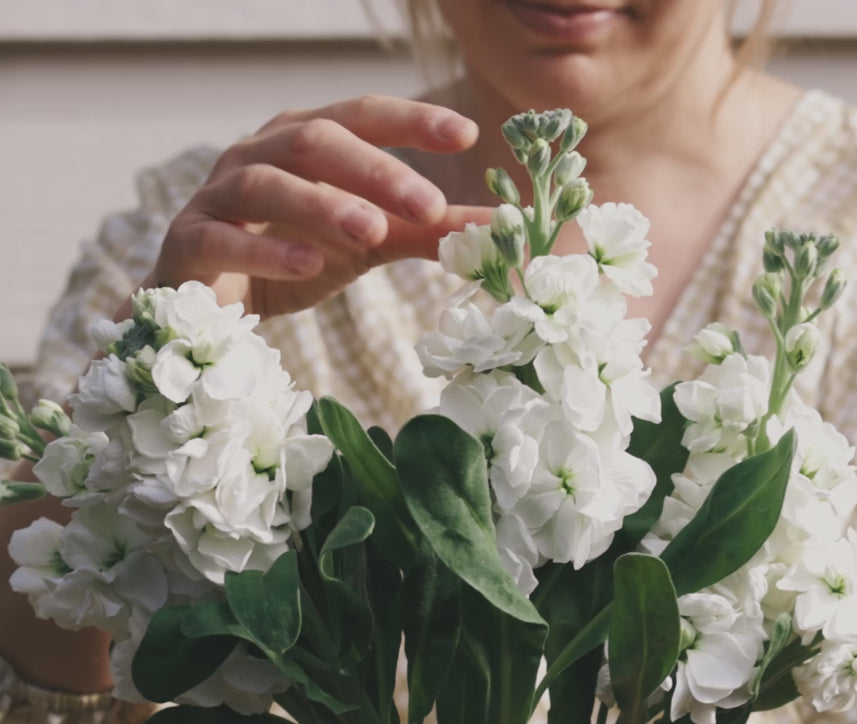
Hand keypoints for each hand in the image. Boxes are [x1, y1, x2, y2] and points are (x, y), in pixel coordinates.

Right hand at [151, 95, 487, 317]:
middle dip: (375, 170)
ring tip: (373, 231)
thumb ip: (424, 232)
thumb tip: (497, 229)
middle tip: (429, 204)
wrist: (213, 305)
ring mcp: (218, 195)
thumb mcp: (367, 243)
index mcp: (305, 143)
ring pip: (268, 183)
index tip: (466, 134)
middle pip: (316, 141)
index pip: (362, 117)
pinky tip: (311, 265)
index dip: (411, 121)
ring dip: (323, 205)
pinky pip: (225, 238)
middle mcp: (259, 154)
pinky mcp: (190, 242)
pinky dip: (269, 251)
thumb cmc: (293, 257)